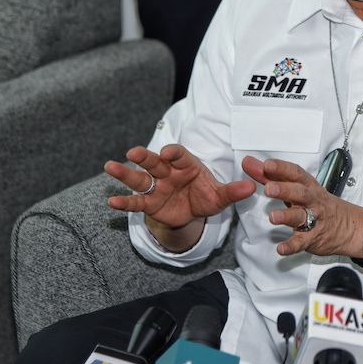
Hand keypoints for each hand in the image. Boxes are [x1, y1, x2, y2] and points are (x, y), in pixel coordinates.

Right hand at [105, 144, 256, 227]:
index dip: (173, 153)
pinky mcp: (150, 203)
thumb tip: (252, 187)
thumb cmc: (205, 196)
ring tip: (110, 166)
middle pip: (154, 162)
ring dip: (125, 173)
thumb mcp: (220, 196)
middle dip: (144, 157)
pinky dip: (125, 202)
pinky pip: (136, 202)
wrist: (193, 211)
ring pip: (140, 178)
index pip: (179, 154)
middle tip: (132, 152)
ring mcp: (156, 187)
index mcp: (187, 165)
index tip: (168, 153)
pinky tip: (112, 201)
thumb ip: (234, 192)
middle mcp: (168, 172)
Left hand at [242, 155, 362, 257]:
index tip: (268, 164)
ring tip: (273, 217)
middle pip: (300, 193)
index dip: (282, 169)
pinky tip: (281, 249)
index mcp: (308, 186)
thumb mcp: (299, 187)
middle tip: (269, 188)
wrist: (350, 227)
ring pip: (301, 217)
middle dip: (284, 190)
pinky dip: (291, 246)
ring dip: (287, 216)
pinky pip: (302, 243)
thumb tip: (250, 163)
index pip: (296, 174)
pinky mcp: (312, 239)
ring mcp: (314, 220)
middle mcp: (312, 201)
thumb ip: (272, 177)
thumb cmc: (319, 204)